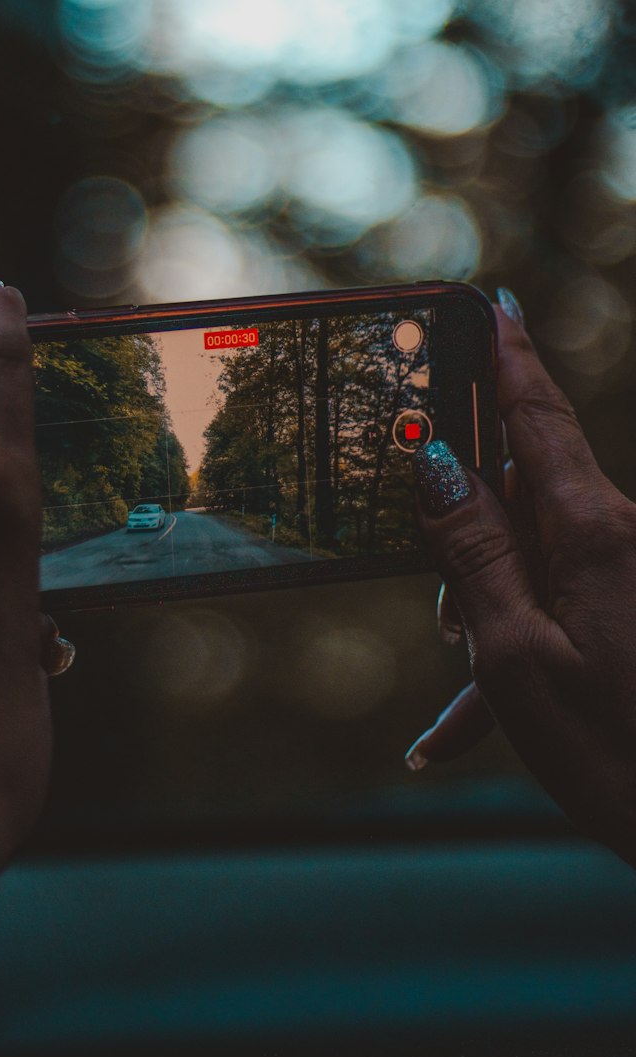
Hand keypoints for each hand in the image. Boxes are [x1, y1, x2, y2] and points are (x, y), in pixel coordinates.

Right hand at [407, 297, 635, 865]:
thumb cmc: (622, 754)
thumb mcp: (517, 654)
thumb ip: (474, 551)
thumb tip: (439, 463)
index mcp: (594, 532)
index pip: (540, 414)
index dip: (508, 356)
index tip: (492, 302)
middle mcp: (621, 539)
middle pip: (527, 497)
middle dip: (474, 542)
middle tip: (448, 625)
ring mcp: (633, 576)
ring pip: (541, 564)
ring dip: (495, 615)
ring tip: (470, 706)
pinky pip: (568, 611)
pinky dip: (520, 659)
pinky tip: (463, 737)